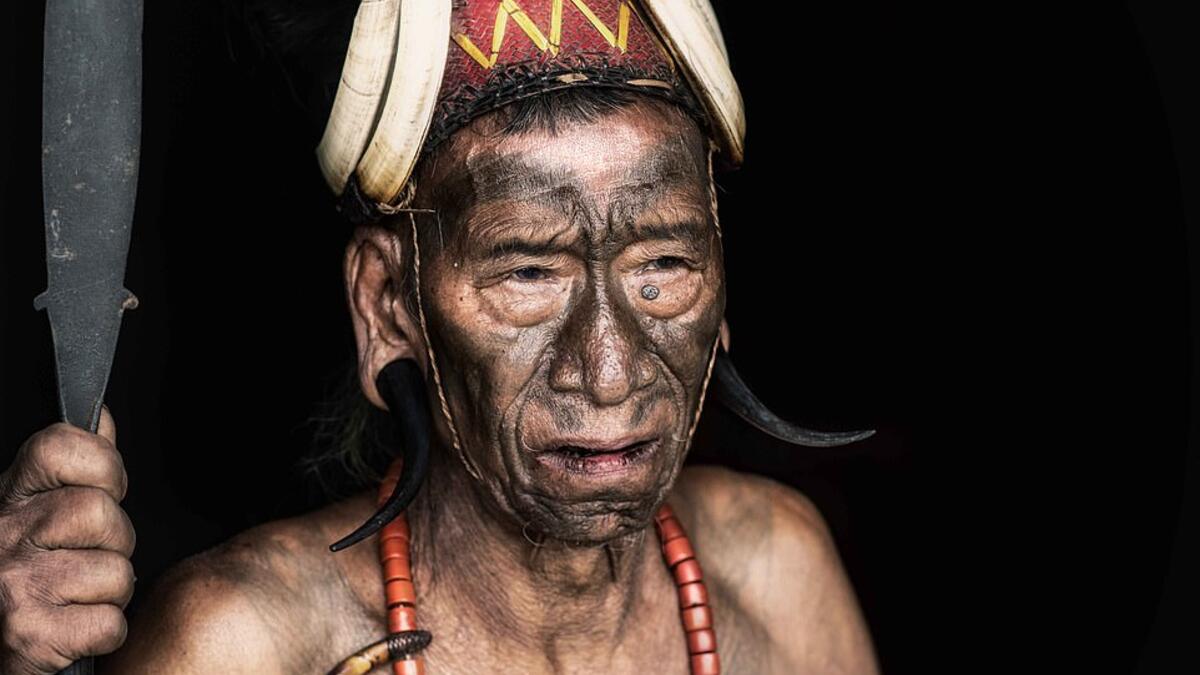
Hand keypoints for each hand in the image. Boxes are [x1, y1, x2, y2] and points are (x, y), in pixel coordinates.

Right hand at [0, 406, 135, 673]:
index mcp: (9, 496)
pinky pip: (109, 623)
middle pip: (101, 513)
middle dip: (115, 541)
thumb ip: (74, 466)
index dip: (102, 467)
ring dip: (111, 592)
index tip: (103, 491)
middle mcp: (3, 534)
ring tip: (79, 597)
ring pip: (115, 572)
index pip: (63, 446)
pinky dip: (104, 633)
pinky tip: (73, 628)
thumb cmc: (22, 574)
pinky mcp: (28, 634)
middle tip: (88, 557)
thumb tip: (101, 418)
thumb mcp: (35, 509)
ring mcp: (14, 584)